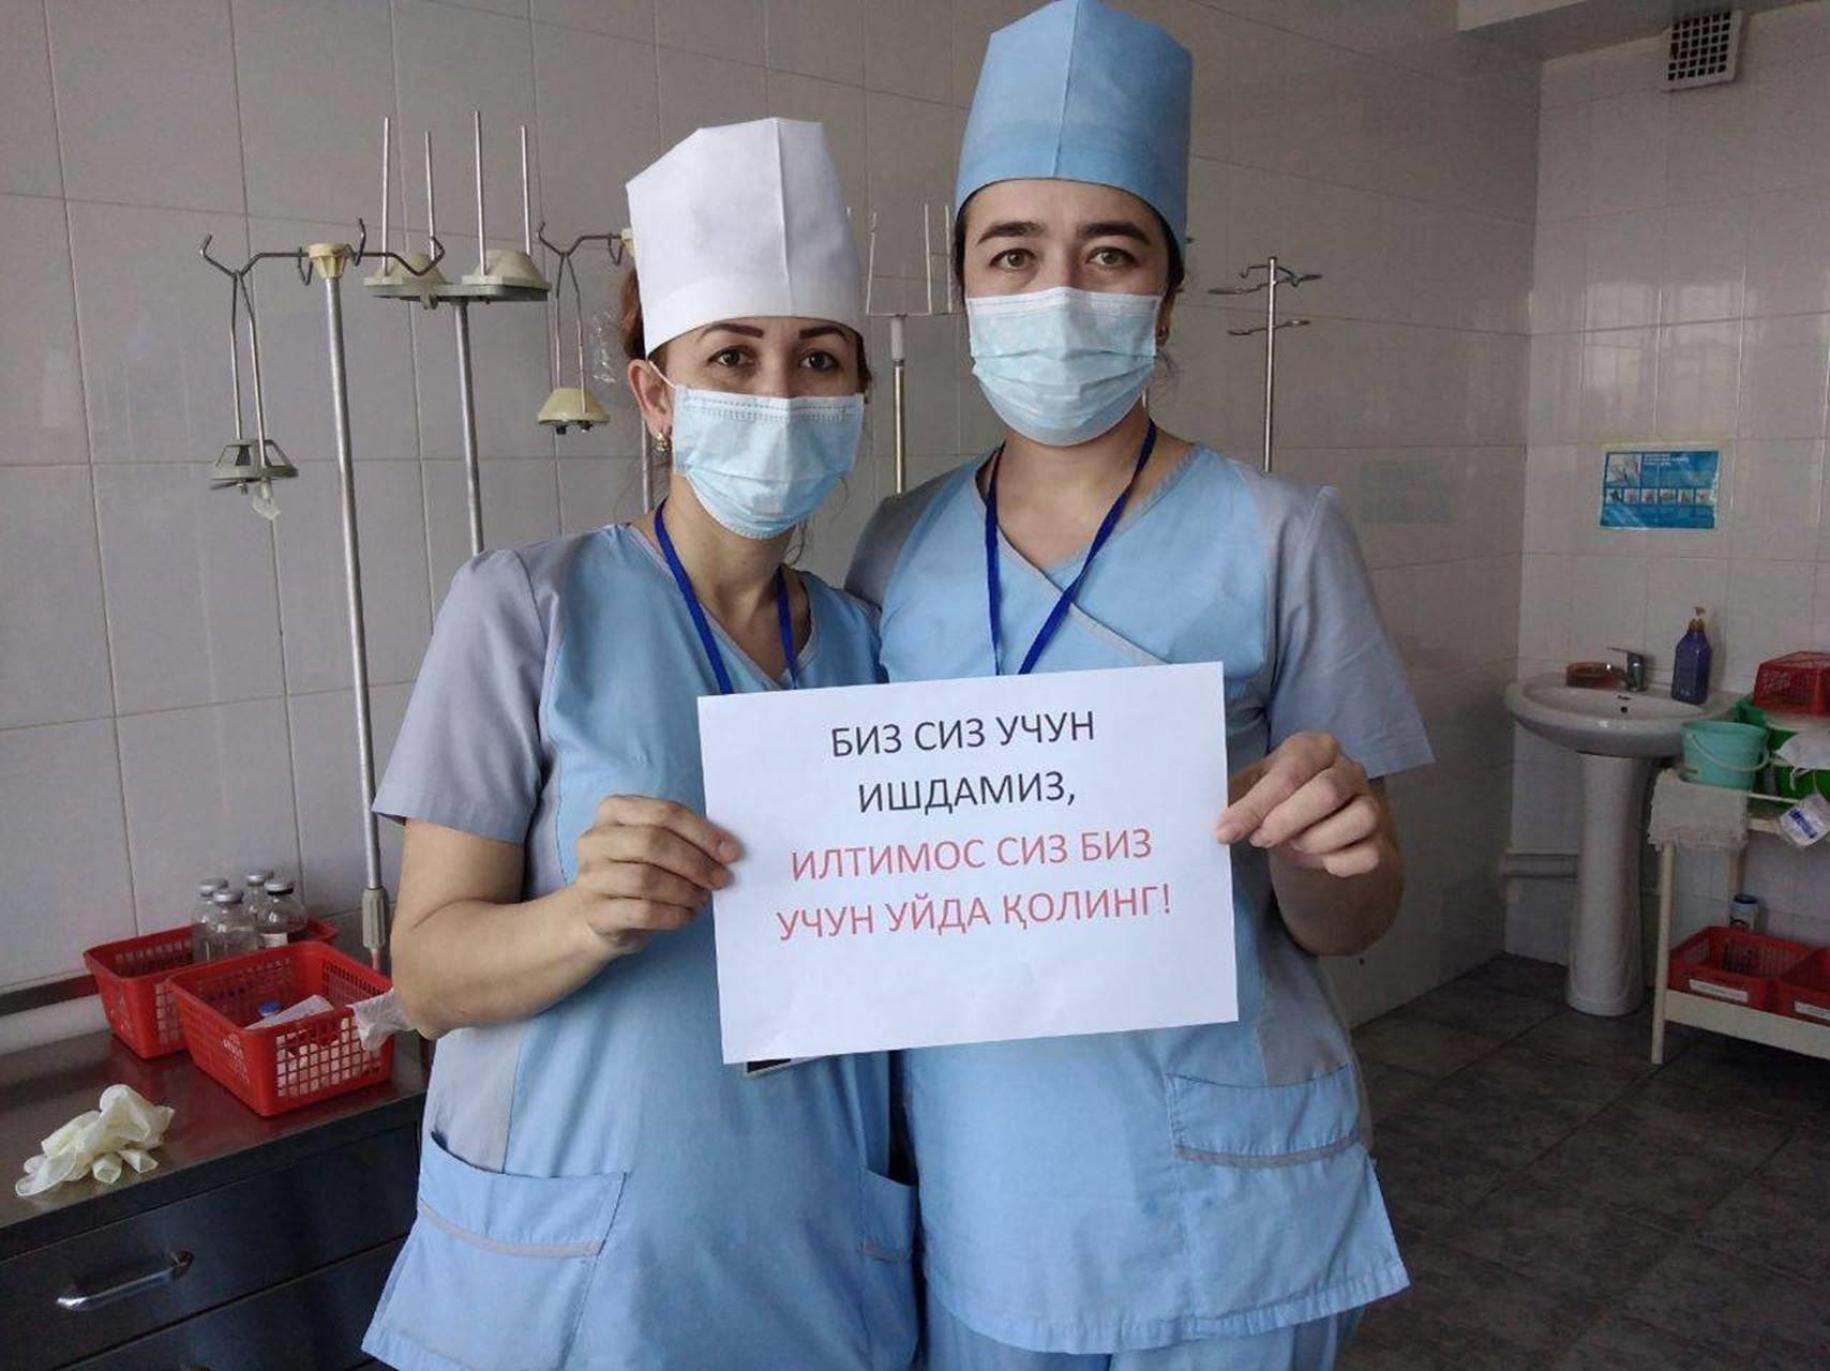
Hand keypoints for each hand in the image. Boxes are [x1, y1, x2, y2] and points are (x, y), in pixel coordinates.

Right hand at [571, 796, 740, 954]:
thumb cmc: (638, 871)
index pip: (664, 813)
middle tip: (720, 879)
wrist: (601, 916)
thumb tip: (727, 850)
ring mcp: (590, 877)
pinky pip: (642, 912)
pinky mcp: (595, 913)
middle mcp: (595, 840)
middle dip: (695, 862)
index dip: (702, 833)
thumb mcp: (656, 846)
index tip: (730, 852)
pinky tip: (686, 915)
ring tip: (701, 899)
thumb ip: (685, 839)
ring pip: (645, 879)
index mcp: (614, 811)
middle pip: (652, 843)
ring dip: (684, 891)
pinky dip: (673, 915)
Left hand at [1214, 732, 1389, 877]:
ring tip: (1293, 843)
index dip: (1255, 806)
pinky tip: (1319, 858)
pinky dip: (1339, 863)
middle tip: (1261, 838)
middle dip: (1286, 823)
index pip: (1288, 774)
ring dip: (1315, 842)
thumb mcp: (1252, 788)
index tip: (1226, 831)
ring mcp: (1370, 802)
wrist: (1312, 824)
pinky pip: (1369, 854)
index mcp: (1315, 747)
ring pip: (1358, 820)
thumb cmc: (1278, 798)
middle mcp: (1349, 768)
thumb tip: (1224, 826)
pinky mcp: (1380, 837)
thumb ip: (1237, 800)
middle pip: (1327, 793)